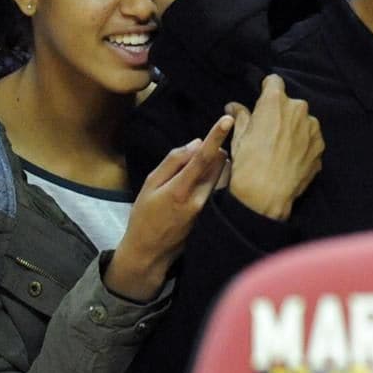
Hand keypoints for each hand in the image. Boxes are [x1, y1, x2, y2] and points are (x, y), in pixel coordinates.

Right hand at [106, 114, 233, 299]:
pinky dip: (216, 179)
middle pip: (219, 163)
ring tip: (195, 174)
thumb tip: (196, 143)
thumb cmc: (145, 215)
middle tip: (196, 156)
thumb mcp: (150, 184)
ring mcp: (209, 210)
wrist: (150, 252)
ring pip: (223, 176)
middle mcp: (200, 200)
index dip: (216, 137)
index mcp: (180, 190)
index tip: (227, 120)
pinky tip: (201, 186)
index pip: (203, 158)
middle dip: (214, 151)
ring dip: (216, 165)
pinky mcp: (214, 216)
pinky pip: (221, 189)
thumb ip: (173, 161)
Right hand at [226, 74, 323, 219]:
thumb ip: (241, 116)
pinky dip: (303, 146)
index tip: (264, 100)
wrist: (266, 194)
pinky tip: (291, 159)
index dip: (268, 89)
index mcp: (275, 101)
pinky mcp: (320, 146)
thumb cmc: (248, 162)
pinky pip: (310, 140)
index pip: (274, 81)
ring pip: (303, 122)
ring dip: (295, 129)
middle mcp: (298, 109)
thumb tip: (234, 106)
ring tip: (282, 149)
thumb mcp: (239, 136)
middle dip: (282, 113)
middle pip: (290, 104)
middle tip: (270, 132)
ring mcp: (313, 128)